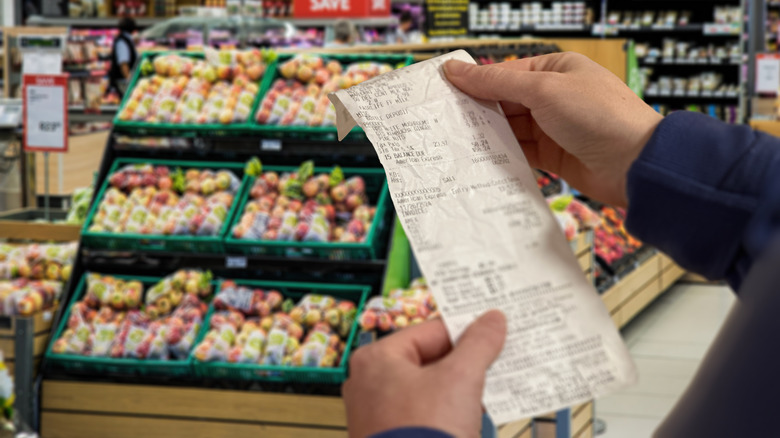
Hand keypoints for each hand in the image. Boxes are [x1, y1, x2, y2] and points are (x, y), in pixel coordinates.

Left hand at [343, 310, 506, 436]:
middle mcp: (369, 384)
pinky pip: (424, 415)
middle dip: (463, 365)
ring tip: (486, 393)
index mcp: (376, 359)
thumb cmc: (422, 435)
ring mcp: (377, 415)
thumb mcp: (461, 378)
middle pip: (428, 360)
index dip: (465, 332)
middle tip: (494, 361)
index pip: (429, 332)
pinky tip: (470, 418)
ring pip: (428, 389)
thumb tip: (491, 321)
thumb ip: (478, 344)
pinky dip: (448, 413)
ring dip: (459, 391)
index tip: (491, 332)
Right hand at [444, 53, 662, 206]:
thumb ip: (497, 83)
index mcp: (555, 70)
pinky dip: (502, 155)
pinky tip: (482, 158)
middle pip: (503, 102)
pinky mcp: (552, 156)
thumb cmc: (601, 117)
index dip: (474, 82)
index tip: (443, 90)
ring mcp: (552, 127)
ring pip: (509, 129)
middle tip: (444, 120)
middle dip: (477, 111)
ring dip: (487, 135)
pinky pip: (519, 152)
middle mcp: (553, 97)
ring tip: (457, 140)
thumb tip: (458, 70)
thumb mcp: (544, 91)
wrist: (635, 165)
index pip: (504, 73)